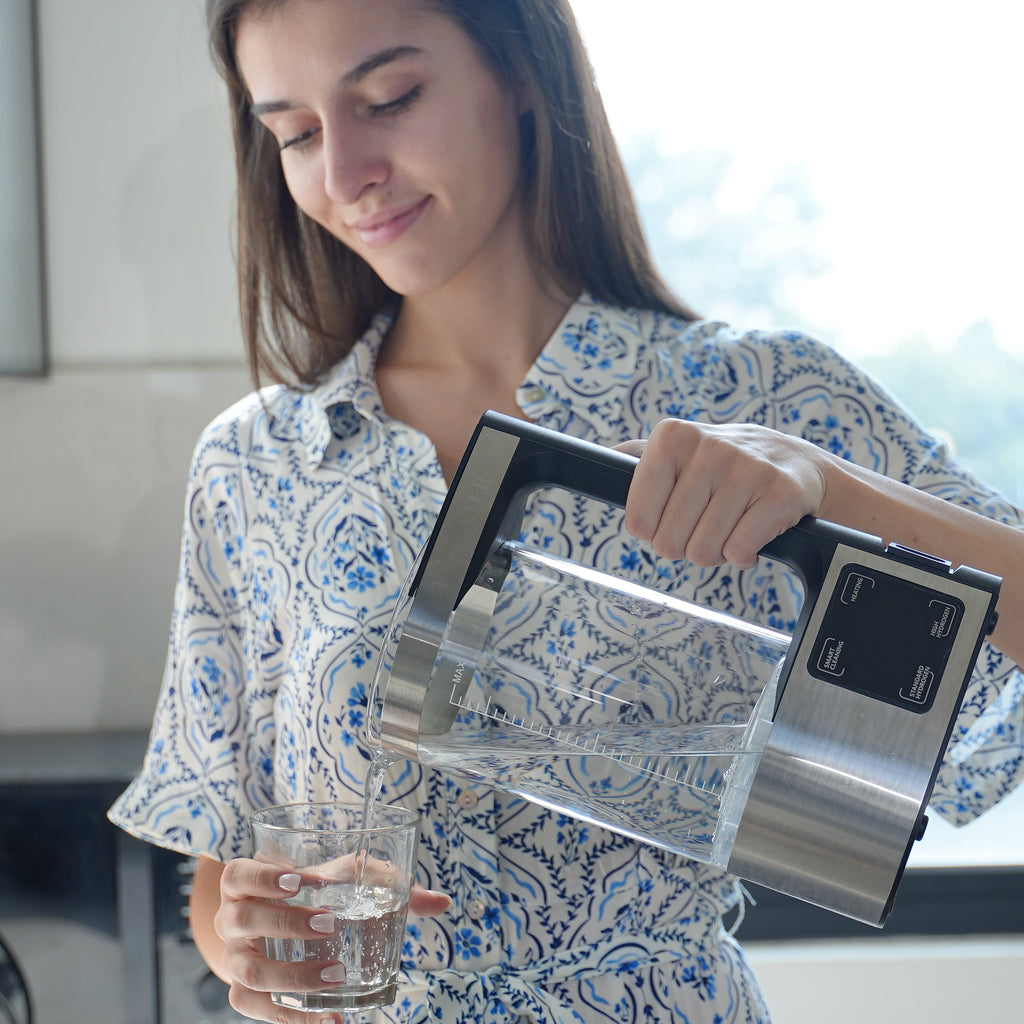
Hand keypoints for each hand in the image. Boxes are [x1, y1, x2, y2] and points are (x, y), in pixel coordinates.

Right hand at [212, 856, 449, 1022]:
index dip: (265, 877)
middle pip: (244, 920)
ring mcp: (234, 959)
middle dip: (287, 923)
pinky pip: (256, 1010)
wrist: (274, 926)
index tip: (302, 880)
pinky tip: (328, 1018)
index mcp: (245, 882)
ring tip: (337, 974)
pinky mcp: (243, 993)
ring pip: (248, 971)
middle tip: (330, 926)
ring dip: (293, 975)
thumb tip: (441, 902)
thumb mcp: (341, 877)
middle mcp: (231, 919)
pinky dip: (291, 1017)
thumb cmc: (311, 892)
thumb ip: (384, 883)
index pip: (239, 874)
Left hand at [618, 419, 829, 567]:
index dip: (653, 531)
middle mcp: (707, 447)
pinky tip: (753, 532)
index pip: (637, 518)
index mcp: (672, 437)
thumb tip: (602, 459)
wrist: (797, 464)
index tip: (672, 518)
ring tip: (730, 525)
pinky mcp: (780, 493)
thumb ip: (640, 457)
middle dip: (686, 545)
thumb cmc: (726, 465)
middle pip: (669, 541)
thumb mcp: (682, 449)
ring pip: (704, 551)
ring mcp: (746, 469)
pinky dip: (744, 556)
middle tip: (705, 524)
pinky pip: (739, 552)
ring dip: (716, 552)